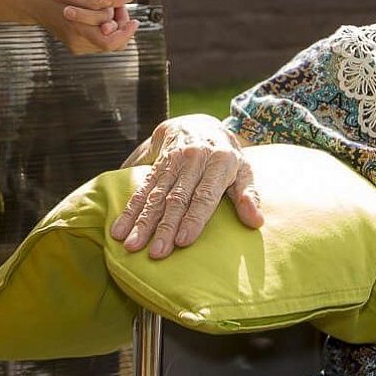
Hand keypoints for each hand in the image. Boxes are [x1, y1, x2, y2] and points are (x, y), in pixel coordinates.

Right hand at [18, 0, 137, 54]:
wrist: (31, 0)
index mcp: (77, 27)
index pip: (111, 41)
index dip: (126, 33)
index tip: (134, 21)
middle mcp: (76, 41)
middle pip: (111, 45)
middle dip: (122, 32)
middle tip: (130, 20)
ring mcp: (74, 45)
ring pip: (105, 45)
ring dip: (114, 32)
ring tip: (120, 18)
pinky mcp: (73, 46)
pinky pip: (96, 43)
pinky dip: (104, 33)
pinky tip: (108, 21)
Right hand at [112, 114, 262, 257]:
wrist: (197, 122)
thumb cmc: (225, 155)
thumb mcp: (244, 168)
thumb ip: (248, 195)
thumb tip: (256, 222)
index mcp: (218, 162)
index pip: (204, 195)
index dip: (194, 218)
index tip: (183, 241)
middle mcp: (193, 160)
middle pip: (176, 198)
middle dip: (165, 227)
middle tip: (157, 253)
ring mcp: (172, 161)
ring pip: (155, 194)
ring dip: (142, 221)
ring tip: (131, 244)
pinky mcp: (155, 164)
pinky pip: (142, 188)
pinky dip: (129, 210)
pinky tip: (119, 228)